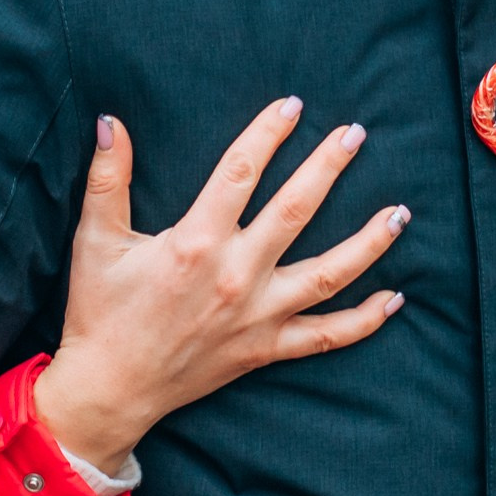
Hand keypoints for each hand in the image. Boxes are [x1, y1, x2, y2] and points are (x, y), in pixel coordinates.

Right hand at [34, 98, 407, 470]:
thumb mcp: (96, 240)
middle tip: (355, 134)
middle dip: (328, 168)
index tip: (291, 105)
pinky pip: (326, 335)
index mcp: (195, 242)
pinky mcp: (266, 348)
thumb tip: (109, 123)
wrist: (109, 389)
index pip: (240, 173)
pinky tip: (395, 298)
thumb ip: (107, 178)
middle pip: (296, 211)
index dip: (267, 134)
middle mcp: (236, 275)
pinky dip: (365, 320)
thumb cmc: (100, 312)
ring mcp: (258, 315)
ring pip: (329, 274)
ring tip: (400, 212)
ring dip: (368, 242)